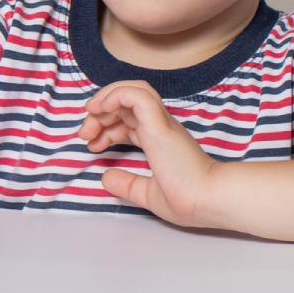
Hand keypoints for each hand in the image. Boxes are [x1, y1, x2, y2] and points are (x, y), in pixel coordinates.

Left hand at [78, 80, 219, 226]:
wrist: (209, 202)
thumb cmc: (189, 200)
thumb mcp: (148, 194)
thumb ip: (127, 184)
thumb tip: (105, 177)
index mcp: (158, 139)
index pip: (127, 119)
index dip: (104, 127)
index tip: (92, 146)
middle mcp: (160, 127)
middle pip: (124, 103)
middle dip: (98, 113)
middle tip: (84, 133)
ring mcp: (161, 124)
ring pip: (133, 90)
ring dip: (106, 97)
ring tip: (91, 113)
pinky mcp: (161, 125)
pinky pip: (139, 96)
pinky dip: (117, 94)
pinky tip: (101, 108)